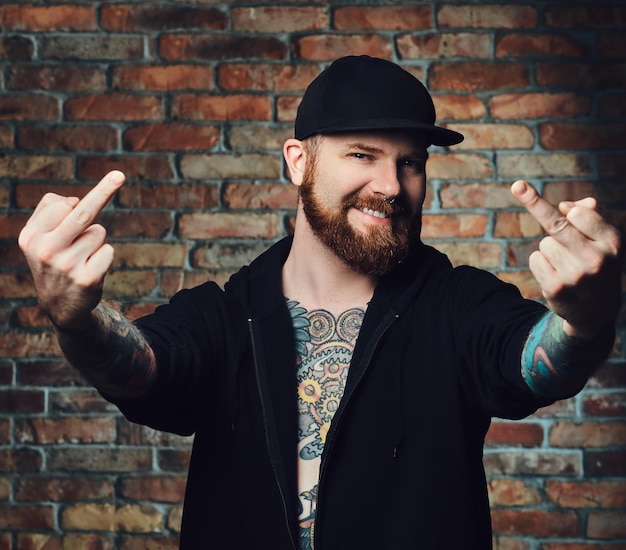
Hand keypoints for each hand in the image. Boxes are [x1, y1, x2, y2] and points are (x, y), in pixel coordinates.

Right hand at [18, 171, 125, 330]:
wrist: (60, 305)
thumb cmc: (53, 259)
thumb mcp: (39, 236)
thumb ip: (50, 209)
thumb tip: (76, 200)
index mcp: (30, 237)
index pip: (62, 204)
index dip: (79, 201)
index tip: (112, 178)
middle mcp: (45, 251)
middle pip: (82, 213)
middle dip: (102, 191)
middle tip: (119, 175)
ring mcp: (66, 266)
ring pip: (98, 232)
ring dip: (95, 241)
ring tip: (81, 257)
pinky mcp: (87, 279)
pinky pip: (108, 250)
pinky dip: (104, 256)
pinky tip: (90, 269)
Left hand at [511, 180, 622, 339]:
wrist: (596, 311)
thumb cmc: (598, 263)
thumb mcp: (606, 239)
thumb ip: (592, 215)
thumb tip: (564, 207)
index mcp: (613, 242)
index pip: (580, 213)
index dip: (566, 208)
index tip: (524, 186)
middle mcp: (596, 259)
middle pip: (557, 224)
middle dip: (534, 202)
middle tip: (517, 186)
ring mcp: (575, 275)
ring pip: (545, 243)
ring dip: (551, 249)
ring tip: (569, 264)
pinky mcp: (555, 288)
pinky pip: (535, 259)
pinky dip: (541, 263)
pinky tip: (558, 275)